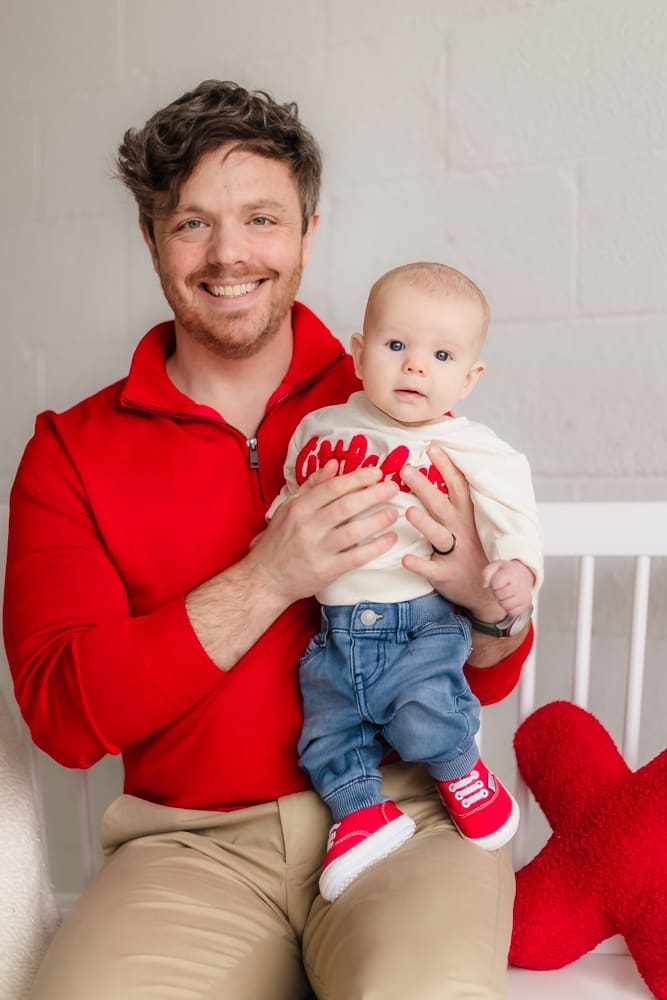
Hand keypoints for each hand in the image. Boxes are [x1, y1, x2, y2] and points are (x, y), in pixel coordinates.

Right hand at [250, 461, 399, 604]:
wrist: (266, 578)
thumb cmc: (279, 541)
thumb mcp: (289, 508)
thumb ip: (312, 486)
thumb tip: (333, 465)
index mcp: (299, 508)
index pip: (333, 487)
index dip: (358, 478)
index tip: (377, 473)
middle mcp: (308, 526)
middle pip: (347, 505)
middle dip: (374, 494)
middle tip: (392, 488)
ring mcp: (318, 549)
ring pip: (354, 530)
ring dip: (378, 519)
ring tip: (394, 512)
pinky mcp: (327, 570)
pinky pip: (357, 557)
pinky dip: (376, 547)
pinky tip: (390, 539)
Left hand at [400, 445, 504, 620]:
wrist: (495, 592)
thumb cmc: (480, 551)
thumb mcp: (479, 524)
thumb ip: (463, 502)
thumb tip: (448, 471)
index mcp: (470, 516)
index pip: (459, 486)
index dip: (447, 466)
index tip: (432, 447)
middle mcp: (462, 531)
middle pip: (443, 505)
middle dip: (425, 487)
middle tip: (407, 471)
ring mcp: (455, 553)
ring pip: (439, 536)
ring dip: (425, 524)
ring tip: (409, 511)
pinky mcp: (446, 575)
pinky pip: (431, 569)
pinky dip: (419, 564)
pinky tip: (406, 559)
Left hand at [483, 560, 533, 616]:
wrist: (523, 576)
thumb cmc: (506, 572)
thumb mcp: (495, 567)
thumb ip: (486, 573)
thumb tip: (485, 585)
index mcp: (511, 574)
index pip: (495, 585)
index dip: (494, 584)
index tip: (498, 581)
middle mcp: (519, 585)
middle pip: (499, 596)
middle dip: (498, 593)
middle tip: (503, 588)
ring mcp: (524, 596)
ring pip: (505, 606)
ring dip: (503, 601)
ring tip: (507, 594)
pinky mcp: (526, 605)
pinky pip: (512, 612)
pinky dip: (509, 608)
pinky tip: (511, 600)